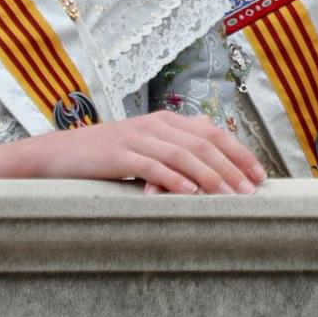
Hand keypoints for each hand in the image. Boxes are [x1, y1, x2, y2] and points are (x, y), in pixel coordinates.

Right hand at [31, 111, 265, 193]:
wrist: (58, 153)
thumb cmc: (105, 155)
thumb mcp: (145, 146)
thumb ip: (174, 151)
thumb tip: (212, 171)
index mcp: (167, 120)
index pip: (213, 133)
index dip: (239, 153)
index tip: (259, 175)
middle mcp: (156, 125)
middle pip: (205, 143)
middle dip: (232, 167)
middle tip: (251, 191)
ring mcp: (137, 137)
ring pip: (184, 155)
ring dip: (211, 176)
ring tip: (229, 196)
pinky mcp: (118, 154)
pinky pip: (153, 166)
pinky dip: (175, 179)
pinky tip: (190, 193)